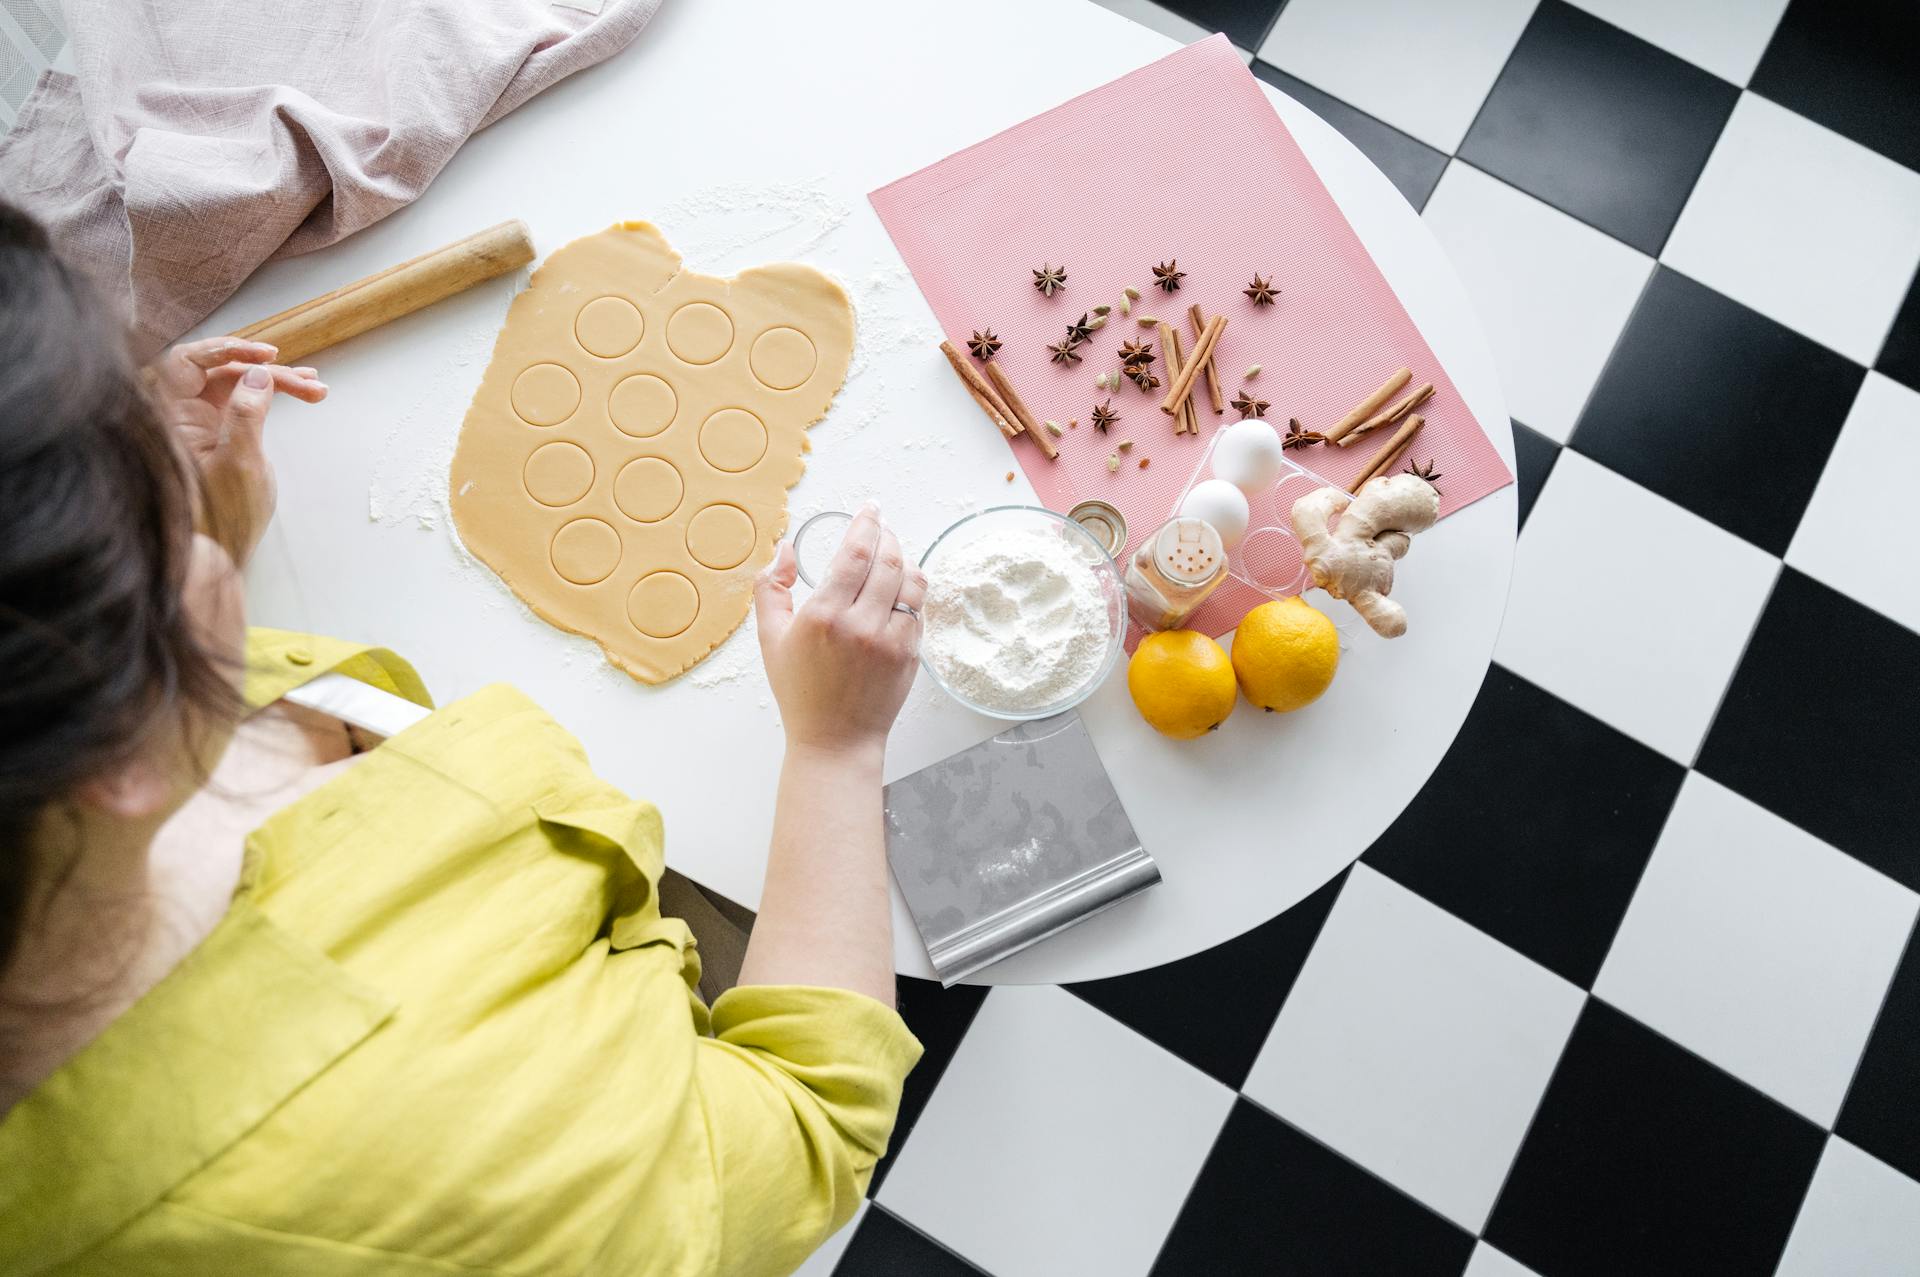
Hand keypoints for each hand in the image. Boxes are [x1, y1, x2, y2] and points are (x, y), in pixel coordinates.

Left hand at [146, 337, 326, 566]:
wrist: (221, 551)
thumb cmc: (223, 516)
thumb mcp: (241, 462)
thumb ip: (246, 414)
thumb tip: (258, 374)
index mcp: (174, 417)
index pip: (189, 362)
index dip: (226, 349)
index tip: (265, 354)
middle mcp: (185, 413)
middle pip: (221, 370)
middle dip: (264, 369)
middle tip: (303, 379)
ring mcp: (203, 421)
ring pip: (239, 383)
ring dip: (277, 381)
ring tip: (315, 387)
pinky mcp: (222, 431)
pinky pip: (247, 400)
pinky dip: (274, 395)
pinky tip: (303, 393)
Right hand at [754, 504, 924, 756]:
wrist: (835, 740)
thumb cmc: (800, 691)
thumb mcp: (771, 638)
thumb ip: (771, 588)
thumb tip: (787, 549)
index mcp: (824, 615)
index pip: (856, 552)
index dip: (867, 523)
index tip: (870, 508)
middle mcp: (861, 624)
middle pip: (889, 559)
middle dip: (887, 535)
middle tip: (881, 526)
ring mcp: (892, 640)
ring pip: (911, 580)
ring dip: (904, 558)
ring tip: (892, 552)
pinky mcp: (911, 654)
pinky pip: (919, 608)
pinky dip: (912, 589)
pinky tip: (899, 585)